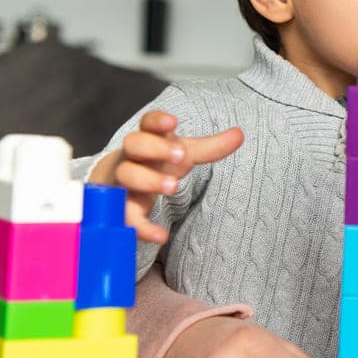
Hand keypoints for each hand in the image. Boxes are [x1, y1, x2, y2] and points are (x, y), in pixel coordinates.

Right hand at [88, 111, 242, 243]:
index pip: (148, 123)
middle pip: (133, 144)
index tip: (173, 122)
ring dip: (148, 180)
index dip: (158, 121)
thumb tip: (240, 134)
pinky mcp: (119, 208)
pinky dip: (142, 227)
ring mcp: (121, 181)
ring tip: (173, 187)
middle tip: (180, 155)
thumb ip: (210, 147)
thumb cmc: (155, 163)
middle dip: (155, 148)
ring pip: (126, 176)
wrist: (116, 185)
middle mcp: (131, 156)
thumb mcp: (182, 154)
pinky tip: (160, 236)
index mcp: (148, 138)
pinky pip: (125, 216)